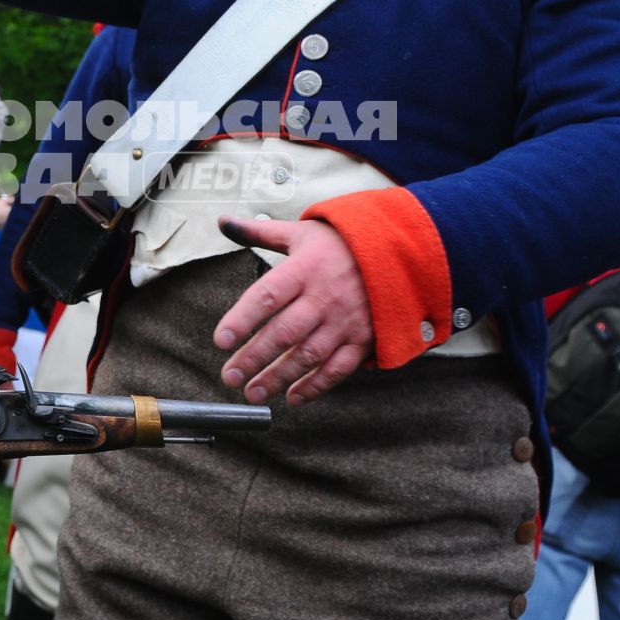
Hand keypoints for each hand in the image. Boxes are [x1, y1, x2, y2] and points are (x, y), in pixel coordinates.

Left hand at [213, 216, 372, 405]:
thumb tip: (223, 221)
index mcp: (304, 269)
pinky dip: (316, 386)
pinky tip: (293, 397)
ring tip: (254, 392)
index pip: (267, 296)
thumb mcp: (301, 232)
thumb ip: (259, 232)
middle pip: (284, 332)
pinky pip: (338, 368)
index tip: (221, 340)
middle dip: (254, 358)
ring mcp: (345, 320)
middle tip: (229, 377)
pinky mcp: (363, 338)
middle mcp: (324, 297)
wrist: (398, 250)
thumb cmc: (341, 242)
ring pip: (308, 355)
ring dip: (279, 377)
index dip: (242, 319)